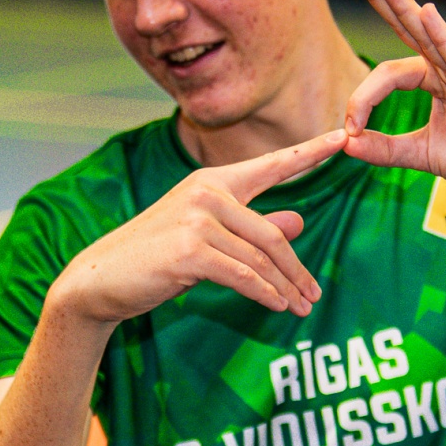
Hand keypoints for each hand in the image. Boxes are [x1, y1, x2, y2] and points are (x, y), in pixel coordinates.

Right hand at [46, 130, 345, 327]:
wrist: (101, 279)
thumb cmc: (154, 257)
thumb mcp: (207, 237)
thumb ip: (253, 227)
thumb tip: (299, 219)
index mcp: (213, 181)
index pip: (272, 165)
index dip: (310, 152)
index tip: (344, 138)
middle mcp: (207, 192)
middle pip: (272, 233)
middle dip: (297, 268)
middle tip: (315, 295)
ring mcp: (197, 219)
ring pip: (260, 258)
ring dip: (285, 287)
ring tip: (302, 308)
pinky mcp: (190, 250)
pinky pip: (243, 275)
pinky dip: (264, 294)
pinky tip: (277, 306)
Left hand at [338, 0, 445, 208]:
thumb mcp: (425, 155)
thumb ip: (386, 148)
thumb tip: (345, 142)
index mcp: (436, 79)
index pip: (389, 72)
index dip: (362, 97)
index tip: (348, 129)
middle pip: (410, 27)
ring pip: (431, 34)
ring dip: (404, 4)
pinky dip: (443, 36)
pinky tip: (428, 13)